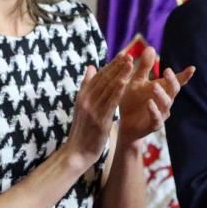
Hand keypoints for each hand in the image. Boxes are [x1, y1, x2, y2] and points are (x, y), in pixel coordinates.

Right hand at [60, 54, 132, 170]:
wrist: (76, 153)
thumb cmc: (82, 130)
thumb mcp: (82, 106)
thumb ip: (87, 86)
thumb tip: (91, 67)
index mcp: (82, 96)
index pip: (98, 76)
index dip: (111, 65)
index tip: (122, 55)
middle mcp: (85, 100)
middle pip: (103, 79)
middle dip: (117, 66)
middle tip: (129, 54)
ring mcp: (92, 110)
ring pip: (107, 88)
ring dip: (119, 74)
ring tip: (130, 63)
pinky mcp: (99, 120)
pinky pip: (110, 102)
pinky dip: (117, 91)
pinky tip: (125, 82)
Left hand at [116, 45, 194, 143]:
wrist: (125, 124)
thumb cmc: (133, 101)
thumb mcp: (137, 81)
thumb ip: (144, 67)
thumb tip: (151, 47)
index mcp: (163, 90)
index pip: (176, 82)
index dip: (185, 76)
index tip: (192, 68)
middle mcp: (165, 101)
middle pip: (173, 90)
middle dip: (172, 81)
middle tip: (166, 70)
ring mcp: (161, 113)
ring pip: (166, 104)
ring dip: (161, 94)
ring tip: (154, 85)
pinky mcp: (153, 124)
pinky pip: (156, 118)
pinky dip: (153, 110)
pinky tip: (149, 103)